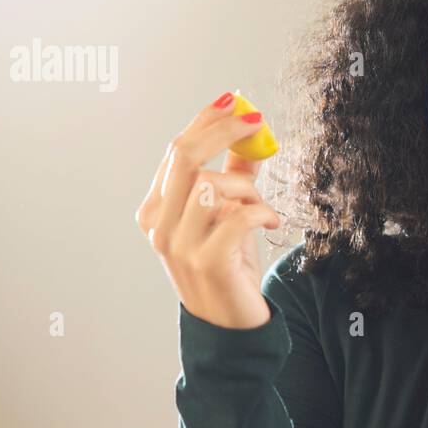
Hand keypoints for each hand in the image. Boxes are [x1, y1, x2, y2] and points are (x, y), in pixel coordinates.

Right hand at [135, 92, 280, 328]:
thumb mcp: (229, 215)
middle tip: (256, 120)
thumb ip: (235, 177)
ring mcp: (178, 246)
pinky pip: (236, 216)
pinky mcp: (206, 262)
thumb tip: (252, 136)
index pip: (175, 149)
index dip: (207, 120)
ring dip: (247, 189)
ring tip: (262, 208)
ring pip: (212, 185)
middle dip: (223, 129)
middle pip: (184, 155)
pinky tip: (271, 223)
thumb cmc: (229, 267)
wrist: (231, 326)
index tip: (237, 101)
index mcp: (156, 209)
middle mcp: (158, 225)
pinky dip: (262, 212)